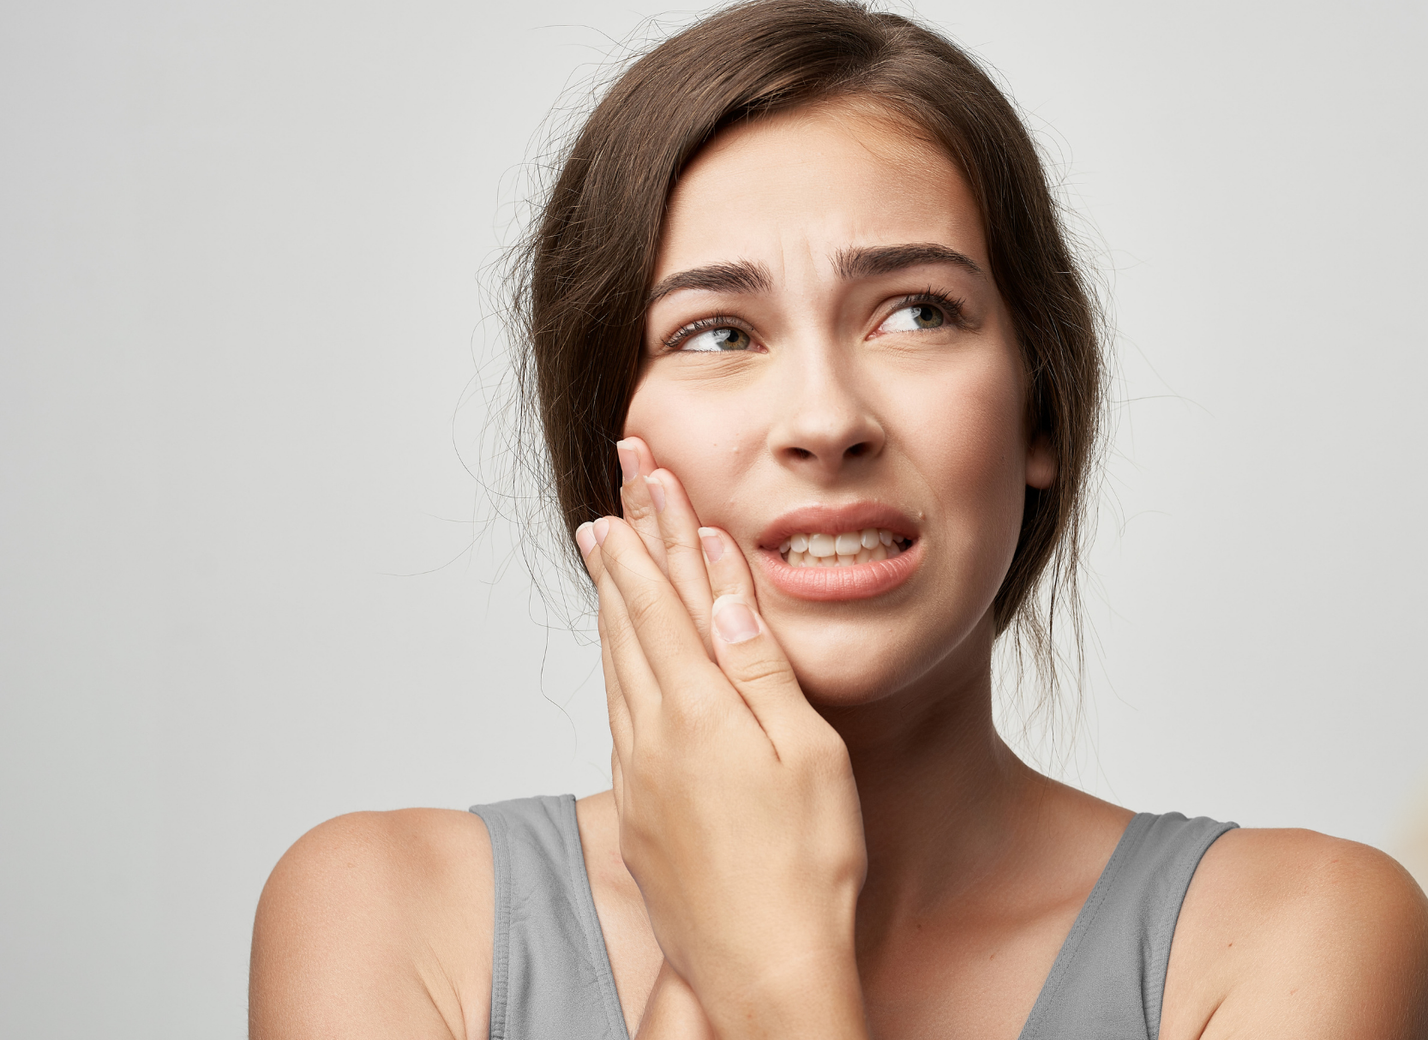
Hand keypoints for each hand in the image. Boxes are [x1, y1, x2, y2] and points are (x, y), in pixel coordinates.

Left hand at [577, 437, 868, 1039]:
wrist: (756, 970)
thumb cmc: (804, 868)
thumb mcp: (805, 752)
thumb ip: (758, 666)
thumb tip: (723, 588)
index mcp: (698, 710)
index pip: (667, 595)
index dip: (656, 529)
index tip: (646, 473)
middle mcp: (652, 733)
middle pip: (631, 617)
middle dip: (626, 544)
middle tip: (616, 486)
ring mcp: (638, 772)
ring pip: (616, 662)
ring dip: (612, 597)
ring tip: (605, 548)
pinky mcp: (637, 807)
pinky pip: (618, 708)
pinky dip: (616, 659)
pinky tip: (618, 654)